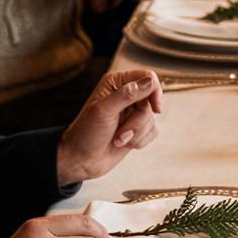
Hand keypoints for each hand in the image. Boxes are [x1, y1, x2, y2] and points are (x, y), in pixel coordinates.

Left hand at [56, 66, 163, 183]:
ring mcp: (132, 112)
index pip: (147, 77)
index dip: (154, 91)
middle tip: (122, 132)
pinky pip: (153, 130)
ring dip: (136, 133)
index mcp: (117, 82)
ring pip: (152, 118)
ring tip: (119, 139)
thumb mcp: (104, 111)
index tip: (155, 108)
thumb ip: (127, 94)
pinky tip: (124, 143)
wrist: (82, 160)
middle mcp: (126, 94)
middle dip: (138, 120)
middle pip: (152, 100)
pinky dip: (140, 140)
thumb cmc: (86, 133)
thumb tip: (150, 82)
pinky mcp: (137, 128)